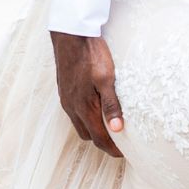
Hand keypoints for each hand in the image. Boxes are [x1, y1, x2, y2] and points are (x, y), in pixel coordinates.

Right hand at [50, 31, 122, 157]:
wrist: (70, 35)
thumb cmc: (90, 55)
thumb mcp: (107, 79)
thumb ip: (111, 105)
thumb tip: (117, 129)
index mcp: (83, 107)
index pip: (99, 138)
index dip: (112, 149)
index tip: (124, 153)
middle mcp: (72, 107)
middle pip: (88, 135)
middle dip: (102, 142)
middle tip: (119, 142)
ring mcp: (66, 99)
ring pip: (79, 124)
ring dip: (93, 130)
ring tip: (108, 127)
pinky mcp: (64, 91)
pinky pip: (74, 113)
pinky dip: (86, 117)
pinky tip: (95, 109)